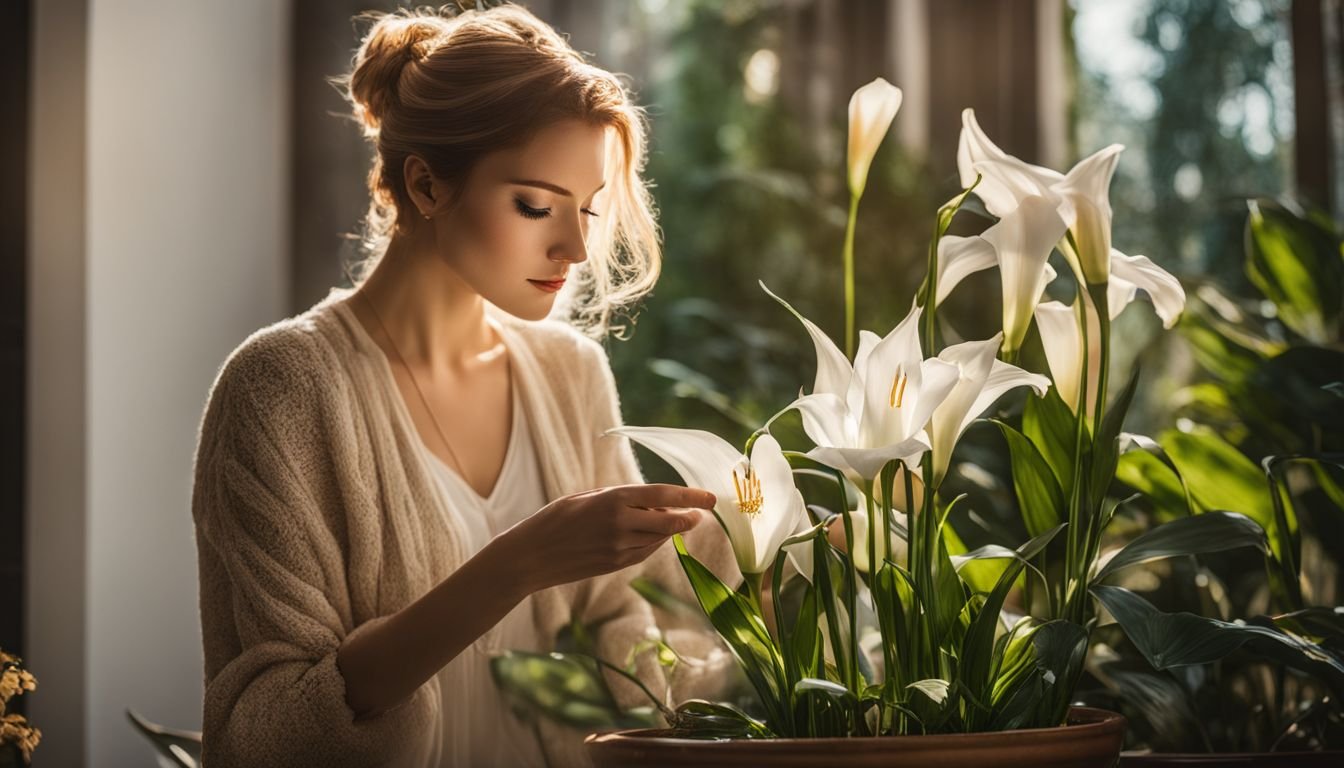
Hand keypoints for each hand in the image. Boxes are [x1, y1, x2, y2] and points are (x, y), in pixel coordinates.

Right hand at [504, 484, 715, 591]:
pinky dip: (655, 542)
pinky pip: (645, 552)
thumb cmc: (553, 520)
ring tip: (680, 521)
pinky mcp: (615, 565)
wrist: (530, 557)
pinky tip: (656, 535)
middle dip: (690, 517)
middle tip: (702, 513)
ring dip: (672, 529)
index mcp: (612, 500)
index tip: (709, 497)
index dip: (690, 496)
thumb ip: (619, 498)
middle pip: (669, 521)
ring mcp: (618, 548)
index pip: (662, 495)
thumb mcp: (585, 497)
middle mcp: (620, 524)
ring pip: (659, 538)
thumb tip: (652, 500)